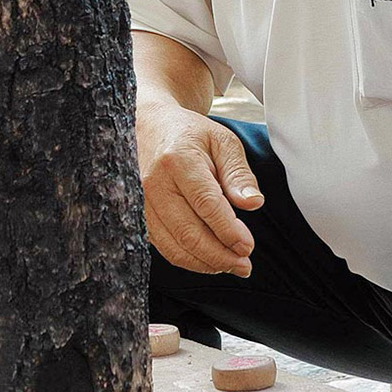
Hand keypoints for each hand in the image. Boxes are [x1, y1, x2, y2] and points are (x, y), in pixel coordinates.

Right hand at [137, 103, 264, 275]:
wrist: (149, 126)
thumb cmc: (190, 134)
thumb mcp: (222, 141)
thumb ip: (238, 173)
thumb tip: (253, 203)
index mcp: (178, 159)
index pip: (206, 203)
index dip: (228, 230)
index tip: (247, 246)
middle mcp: (154, 183)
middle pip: (188, 232)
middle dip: (220, 255)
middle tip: (244, 265)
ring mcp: (141, 202)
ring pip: (173, 246)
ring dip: (205, 263)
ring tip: (231, 265)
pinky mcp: (138, 216)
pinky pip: (162, 247)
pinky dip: (187, 259)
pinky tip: (208, 259)